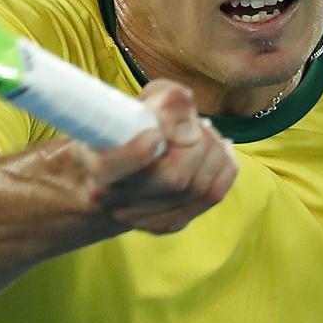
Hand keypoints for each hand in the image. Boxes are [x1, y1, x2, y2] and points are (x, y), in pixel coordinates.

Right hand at [73, 79, 238, 233]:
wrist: (124, 159)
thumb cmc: (132, 122)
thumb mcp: (145, 99)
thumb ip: (166, 102)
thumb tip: (189, 129)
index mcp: (98, 164)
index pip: (113, 170)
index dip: (137, 152)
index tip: (154, 133)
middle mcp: (115, 199)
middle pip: (174, 179)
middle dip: (198, 143)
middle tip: (197, 122)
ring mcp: (142, 218)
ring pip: (200, 188)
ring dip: (214, 151)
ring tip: (205, 132)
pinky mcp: (168, 223)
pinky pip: (212, 195)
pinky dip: (224, 167)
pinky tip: (218, 149)